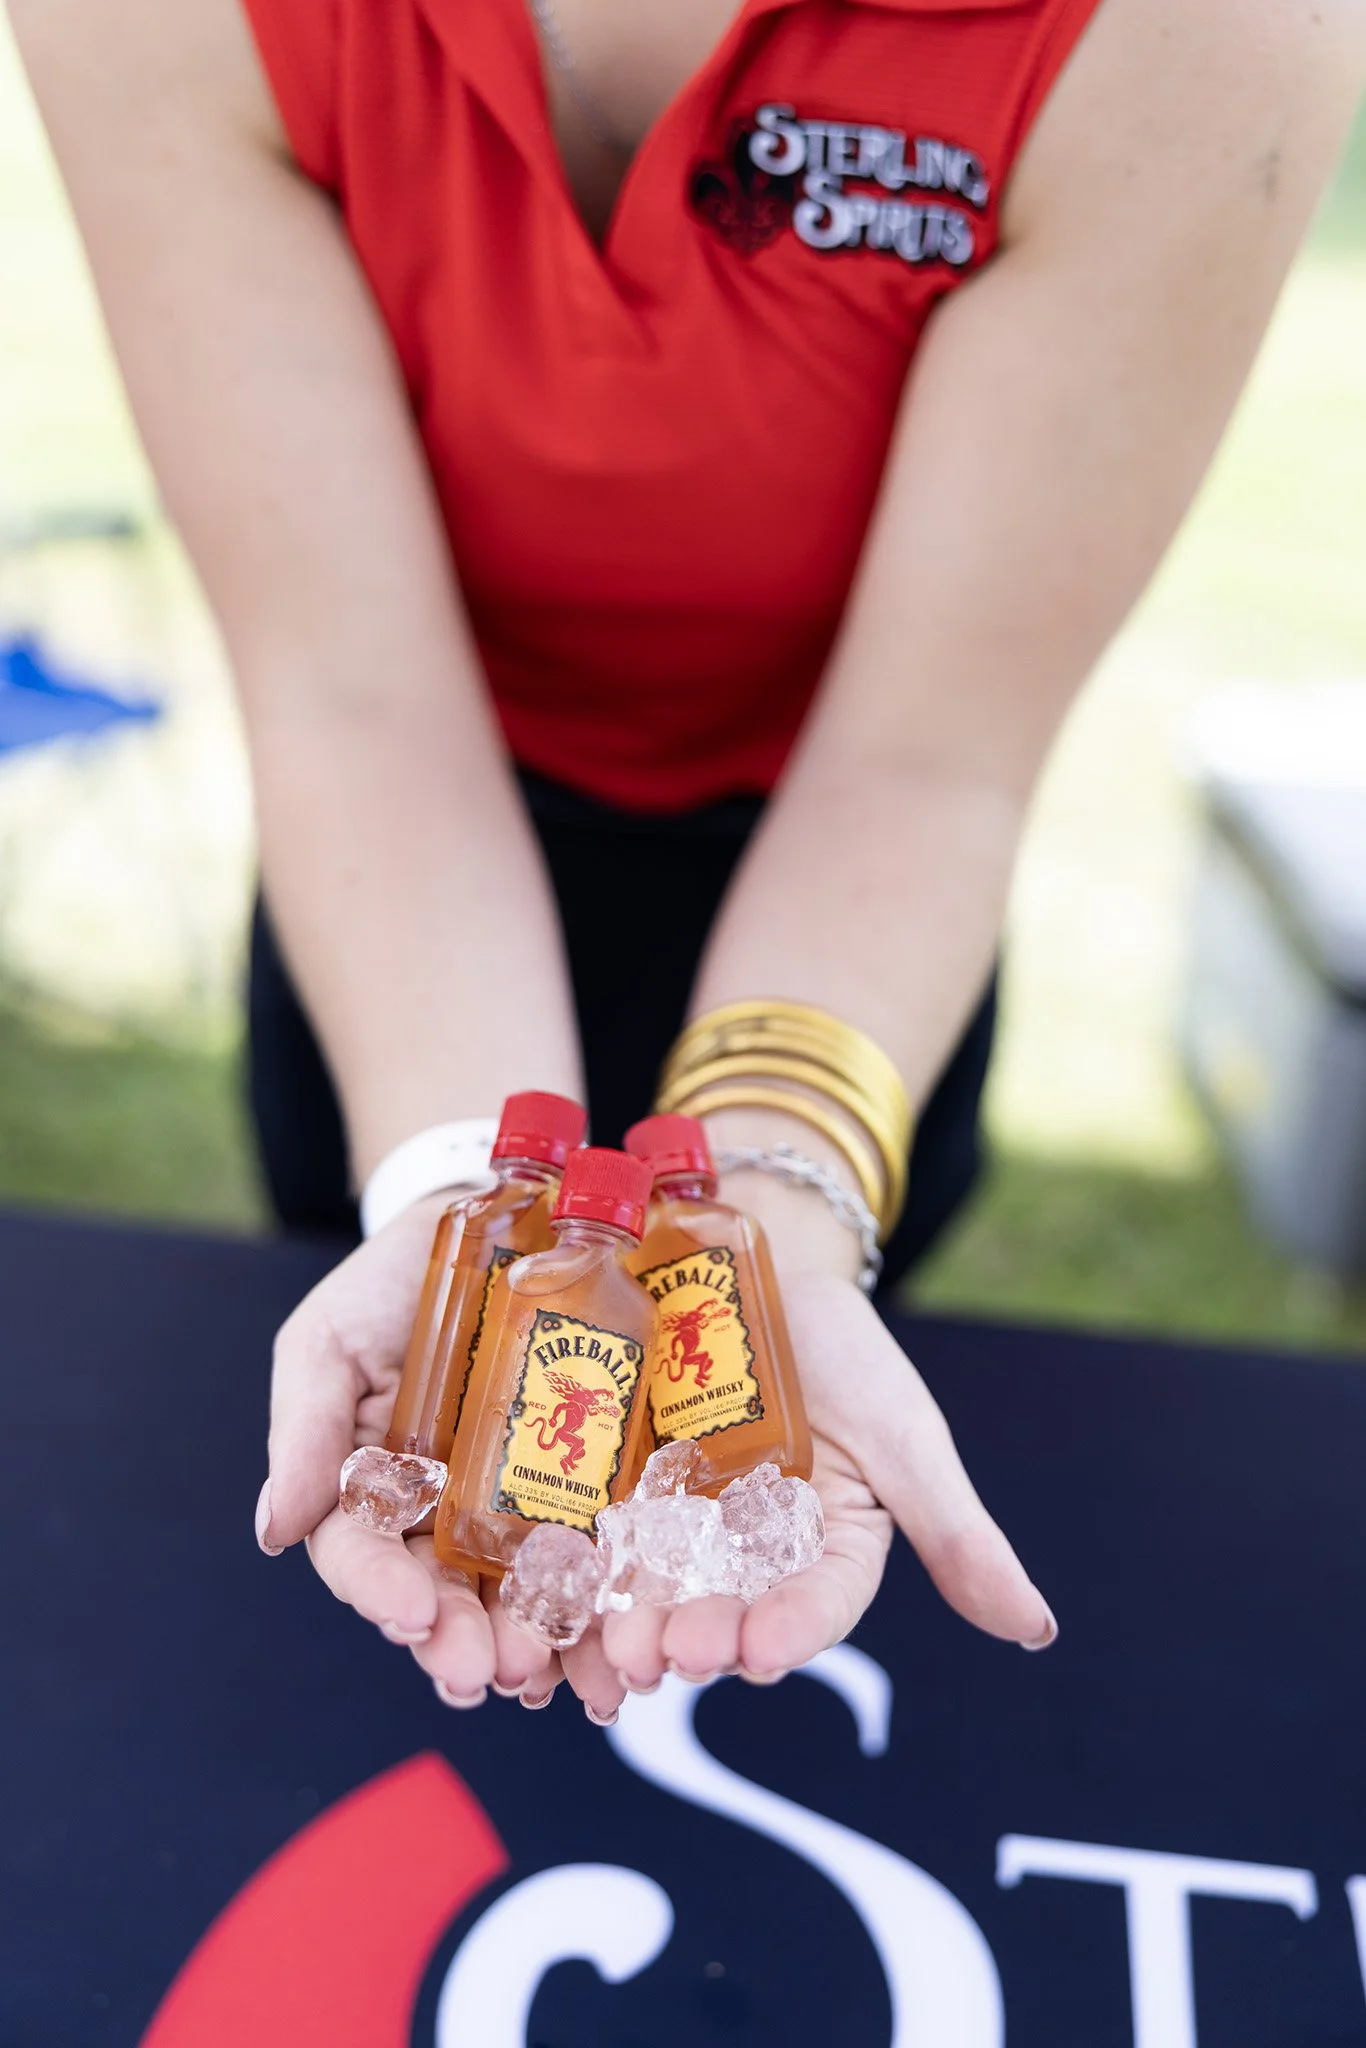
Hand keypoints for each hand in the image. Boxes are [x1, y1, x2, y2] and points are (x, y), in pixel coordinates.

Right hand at [255, 1197, 560, 1708]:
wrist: (503, 1213)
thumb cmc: (395, 1280)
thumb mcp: (330, 1339)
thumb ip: (306, 1429)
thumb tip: (273, 1533)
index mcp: (371, 1489)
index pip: (364, 1557)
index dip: (383, 1592)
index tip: (412, 1616)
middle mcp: (440, 1513)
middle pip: (444, 1597)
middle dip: (462, 1642)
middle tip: (488, 1673)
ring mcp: (517, 1504)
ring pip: (519, 1595)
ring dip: (534, 1645)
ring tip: (552, 1678)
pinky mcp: (590, 1485)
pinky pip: (597, 1555)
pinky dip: (604, 1607)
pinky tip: (615, 1646)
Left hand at [563, 1268, 1055, 1717]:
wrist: (756, 1260)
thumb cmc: (847, 1350)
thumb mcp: (906, 1433)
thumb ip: (957, 1533)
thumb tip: (1037, 1631)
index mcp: (827, 1551)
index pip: (815, 1603)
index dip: (789, 1632)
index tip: (758, 1653)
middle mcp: (748, 1555)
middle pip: (723, 1608)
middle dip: (695, 1636)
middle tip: (667, 1654)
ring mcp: (675, 1524)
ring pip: (652, 1587)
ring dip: (629, 1623)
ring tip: (612, 1643)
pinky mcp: (614, 1489)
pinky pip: (592, 1535)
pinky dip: (576, 1568)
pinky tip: (553, 1585)